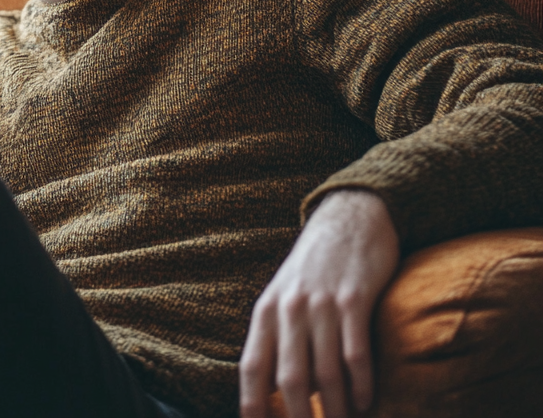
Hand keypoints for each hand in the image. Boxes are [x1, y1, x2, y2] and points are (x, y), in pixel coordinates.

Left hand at [239, 190, 399, 417]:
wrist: (348, 219)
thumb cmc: (314, 268)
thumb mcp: (284, 296)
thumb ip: (277, 337)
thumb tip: (276, 392)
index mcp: (266, 310)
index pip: (252, 368)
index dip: (254, 407)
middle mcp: (289, 308)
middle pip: (290, 380)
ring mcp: (322, 303)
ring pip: (326, 373)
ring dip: (336, 411)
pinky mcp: (354, 299)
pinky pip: (356, 353)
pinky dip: (361, 385)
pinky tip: (365, 403)